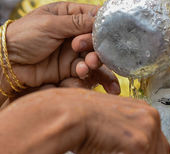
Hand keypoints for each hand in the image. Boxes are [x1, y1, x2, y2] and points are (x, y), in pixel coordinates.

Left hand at [2, 2, 118, 95]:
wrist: (7, 63)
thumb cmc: (23, 36)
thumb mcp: (50, 24)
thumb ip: (77, 22)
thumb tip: (100, 21)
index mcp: (68, 14)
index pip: (94, 16)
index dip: (103, 25)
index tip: (108, 34)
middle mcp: (73, 32)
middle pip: (97, 38)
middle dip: (98, 46)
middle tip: (91, 52)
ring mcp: (73, 51)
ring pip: (94, 56)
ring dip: (96, 61)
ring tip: (90, 64)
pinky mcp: (70, 68)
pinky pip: (86, 69)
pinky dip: (86, 71)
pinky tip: (80, 72)